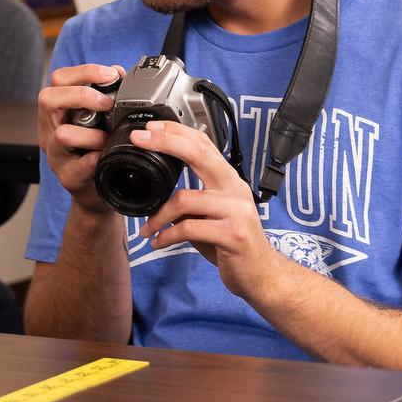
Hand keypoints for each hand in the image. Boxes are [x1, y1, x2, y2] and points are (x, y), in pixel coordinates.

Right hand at [37, 63, 123, 214]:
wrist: (96, 190)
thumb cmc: (97, 149)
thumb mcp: (99, 118)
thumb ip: (105, 94)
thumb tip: (118, 72)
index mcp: (57, 110)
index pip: (59, 79)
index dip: (84, 72)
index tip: (110, 74)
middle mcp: (49, 129)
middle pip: (48, 99)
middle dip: (81, 95)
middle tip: (106, 103)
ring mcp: (55, 154)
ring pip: (62, 134)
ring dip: (91, 134)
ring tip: (107, 138)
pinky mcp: (67, 177)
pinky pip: (78, 167)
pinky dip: (93, 160)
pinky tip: (104, 156)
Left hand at [131, 120, 282, 297]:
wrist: (260, 274)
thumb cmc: (231, 243)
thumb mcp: (212, 213)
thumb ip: (193, 197)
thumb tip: (157, 188)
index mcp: (228, 180)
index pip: (204, 144)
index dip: (177, 132)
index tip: (150, 127)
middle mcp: (235, 188)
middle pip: (199, 155)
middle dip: (166, 142)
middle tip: (141, 140)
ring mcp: (236, 210)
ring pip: (185, 199)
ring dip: (158, 215)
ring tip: (147, 228)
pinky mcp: (232, 234)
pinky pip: (189, 228)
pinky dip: (167, 236)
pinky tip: (159, 242)